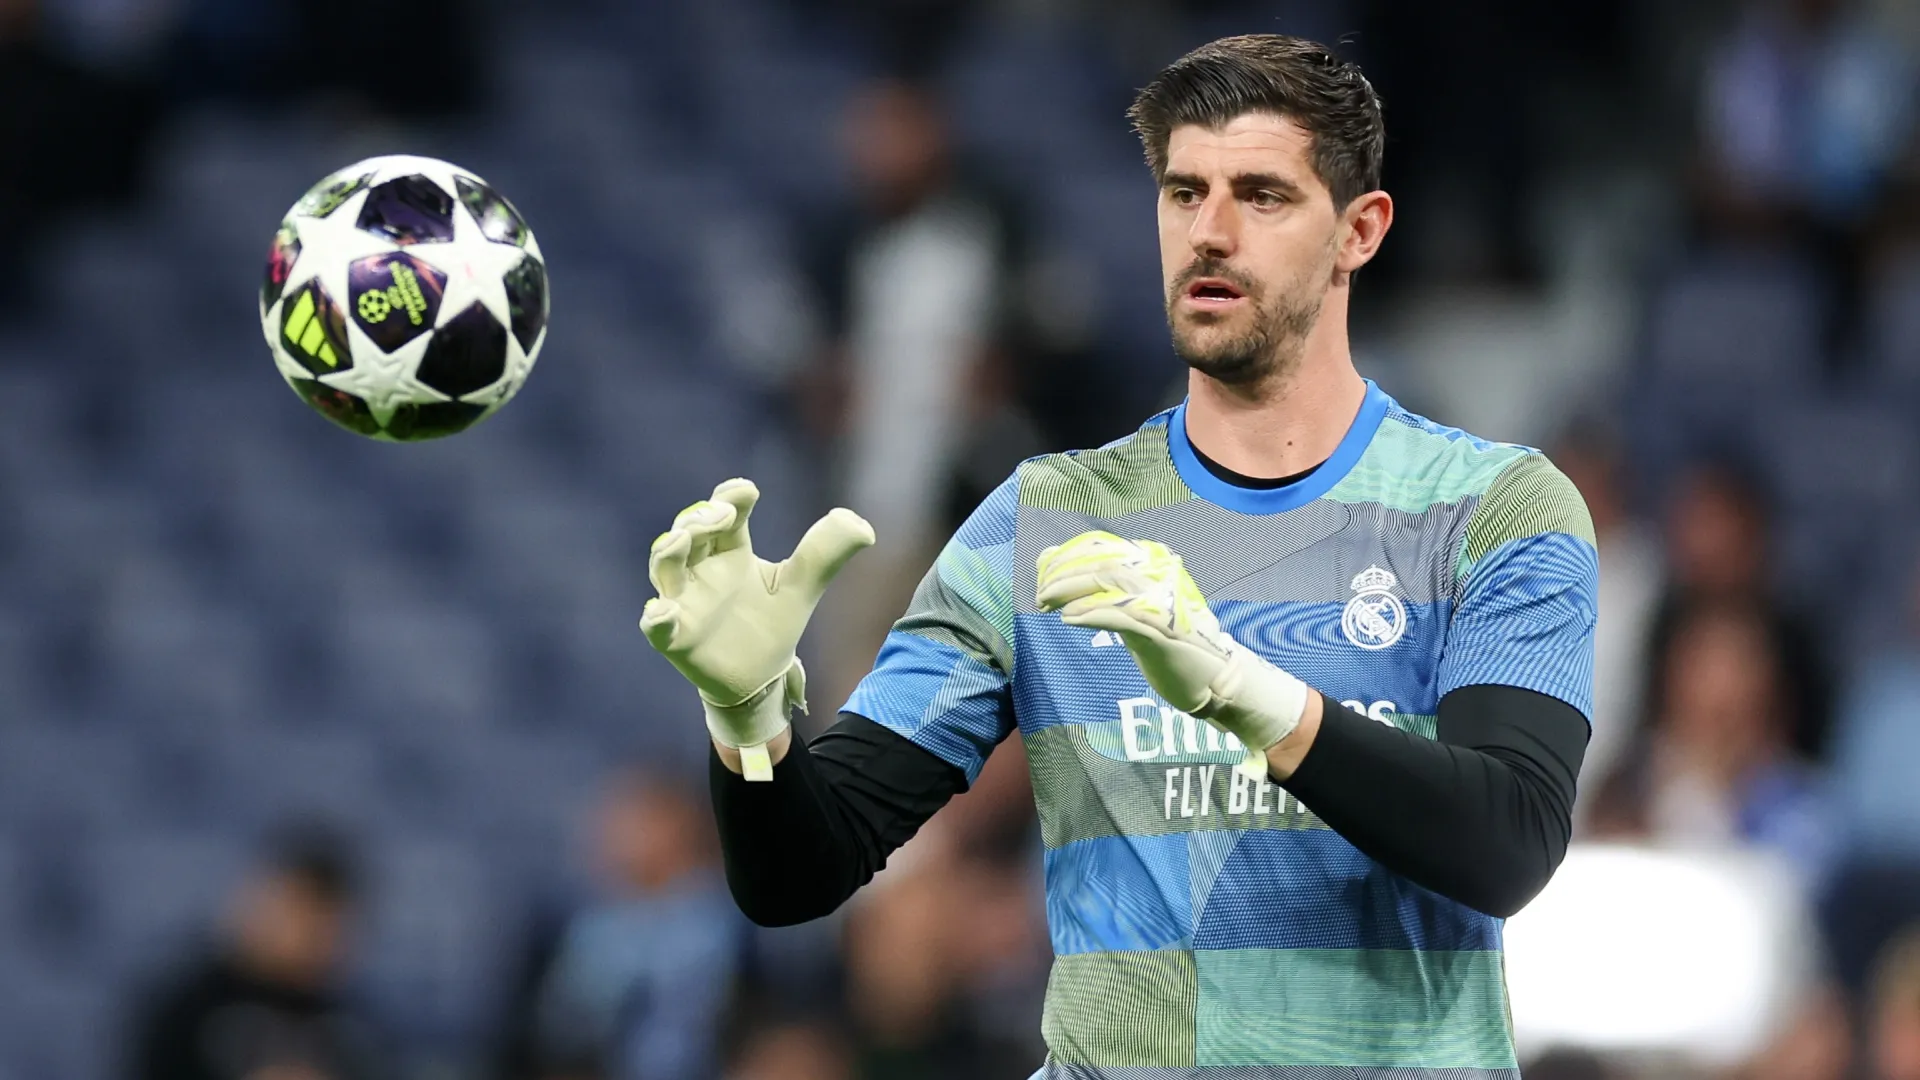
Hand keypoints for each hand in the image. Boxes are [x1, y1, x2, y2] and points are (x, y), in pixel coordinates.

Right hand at [642, 479, 873, 777]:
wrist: (760, 679)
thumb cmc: (772, 625)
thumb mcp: (803, 587)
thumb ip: (826, 554)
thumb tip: (862, 525)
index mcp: (732, 552)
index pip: (726, 513)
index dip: (731, 497)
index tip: (748, 491)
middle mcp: (703, 570)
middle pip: (689, 531)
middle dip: (699, 518)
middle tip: (722, 514)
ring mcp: (685, 601)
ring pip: (665, 567)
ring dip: (669, 550)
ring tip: (681, 539)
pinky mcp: (675, 637)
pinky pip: (656, 624)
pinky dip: (656, 617)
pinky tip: (663, 610)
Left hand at [1035, 531, 1307, 779]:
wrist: (1215, 679)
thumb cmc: (1171, 645)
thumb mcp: (1135, 612)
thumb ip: (1104, 591)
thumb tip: (1056, 564)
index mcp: (1154, 567)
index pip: (1104, 548)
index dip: (1069, 554)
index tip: (1043, 568)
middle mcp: (1160, 577)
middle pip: (1102, 563)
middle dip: (1064, 573)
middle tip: (1039, 591)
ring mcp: (1162, 602)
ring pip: (1110, 582)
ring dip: (1071, 590)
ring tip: (1045, 601)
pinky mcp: (1162, 631)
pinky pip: (1121, 615)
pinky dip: (1091, 614)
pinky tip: (1068, 619)